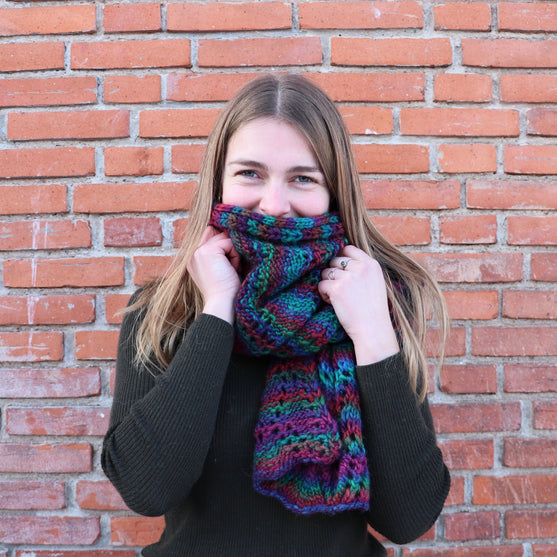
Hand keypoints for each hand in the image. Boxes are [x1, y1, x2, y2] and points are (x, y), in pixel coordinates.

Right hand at [187, 227, 241, 323]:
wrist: (222, 303)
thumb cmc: (227, 290)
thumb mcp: (221, 268)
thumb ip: (220, 252)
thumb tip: (229, 233)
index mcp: (194, 258)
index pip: (209, 234)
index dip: (223, 241)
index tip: (229, 260)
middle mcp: (193, 253)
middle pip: (216, 233)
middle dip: (229, 247)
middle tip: (231, 267)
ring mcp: (198, 251)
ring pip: (223, 237)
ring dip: (233, 252)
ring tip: (231, 269)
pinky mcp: (207, 251)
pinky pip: (228, 242)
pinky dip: (235, 255)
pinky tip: (232, 269)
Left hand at [318, 245, 398, 364]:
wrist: (373, 330)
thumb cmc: (373, 310)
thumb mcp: (376, 283)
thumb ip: (362, 270)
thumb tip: (341, 259)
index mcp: (372, 264)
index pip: (348, 249)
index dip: (341, 258)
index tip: (340, 271)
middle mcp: (360, 267)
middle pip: (335, 260)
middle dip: (334, 274)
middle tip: (341, 290)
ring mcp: (348, 277)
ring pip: (326, 272)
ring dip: (328, 284)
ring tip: (338, 298)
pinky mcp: (336, 288)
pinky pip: (321, 285)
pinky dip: (323, 294)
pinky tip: (333, 303)